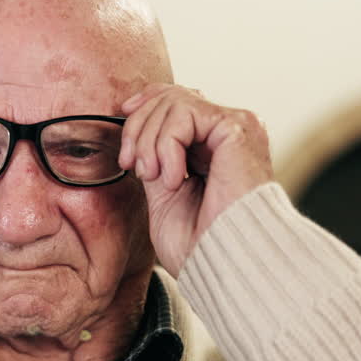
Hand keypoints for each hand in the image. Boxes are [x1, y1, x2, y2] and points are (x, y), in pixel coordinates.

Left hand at [118, 84, 273, 276]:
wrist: (226, 264)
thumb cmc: (200, 244)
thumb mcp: (163, 193)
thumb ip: (155, 157)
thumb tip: (134, 125)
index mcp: (214, 145)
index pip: (177, 99)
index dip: (145, 103)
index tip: (122, 116)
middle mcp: (228, 131)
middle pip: (170, 96)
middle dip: (138, 127)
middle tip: (134, 167)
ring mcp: (237, 126)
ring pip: (174, 101)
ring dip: (150, 141)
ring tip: (156, 178)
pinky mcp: (239, 127)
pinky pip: (186, 113)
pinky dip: (168, 145)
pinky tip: (175, 178)